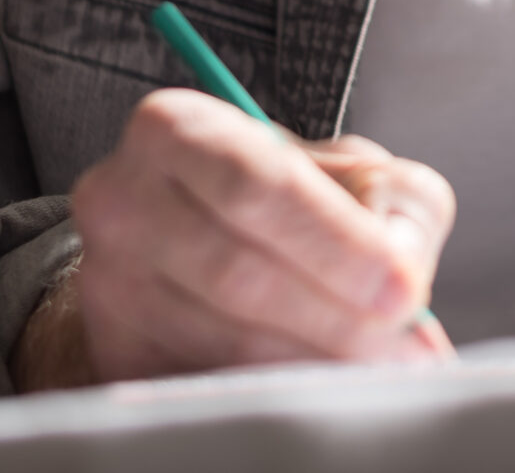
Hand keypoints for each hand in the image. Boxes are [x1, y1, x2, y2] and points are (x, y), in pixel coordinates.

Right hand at [25, 90, 454, 386]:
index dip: (335, 244)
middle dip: (332, 314)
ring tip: (377, 364)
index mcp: (176, 128)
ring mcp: (106, 280)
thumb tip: (407, 288)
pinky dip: (275, 385)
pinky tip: (320, 376)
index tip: (401, 289)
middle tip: (401, 343)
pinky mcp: (115, 349)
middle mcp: (120, 199)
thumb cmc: (289, 196)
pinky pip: (203, 378)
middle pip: (235, 271)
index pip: (256, 186)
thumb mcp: (354, 172)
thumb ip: (396, 209)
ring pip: (221, 337)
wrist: (200, 236)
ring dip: (312, 358)